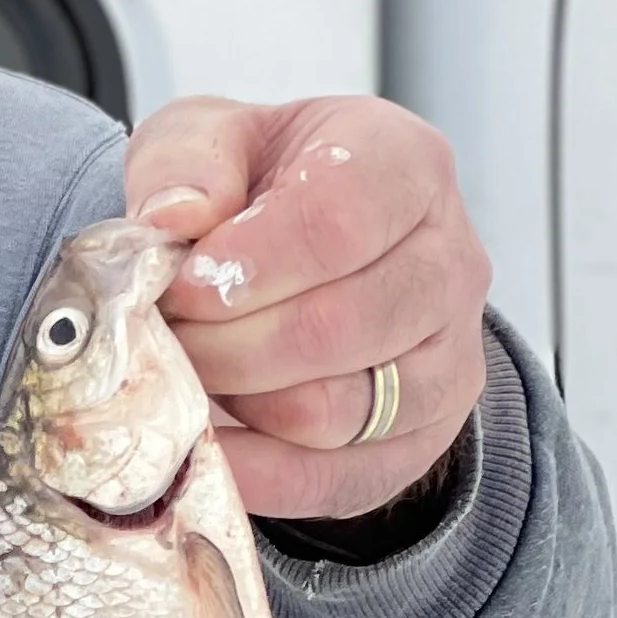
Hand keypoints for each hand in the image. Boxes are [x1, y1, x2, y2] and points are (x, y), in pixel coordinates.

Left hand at [124, 94, 490, 520]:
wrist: (295, 250)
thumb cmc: (252, 187)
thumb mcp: (206, 140)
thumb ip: (184, 161)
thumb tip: (172, 215)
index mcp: (403, 166)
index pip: (338, 220)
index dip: (247, 265)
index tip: (179, 287)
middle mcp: (450, 261)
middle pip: (337, 326)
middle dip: (227, 344)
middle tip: (166, 339)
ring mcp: (449, 356)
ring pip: (337, 410)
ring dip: (239, 404)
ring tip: (191, 374)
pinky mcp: (422, 436)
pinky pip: (338, 478)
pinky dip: (259, 474)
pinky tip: (209, 446)